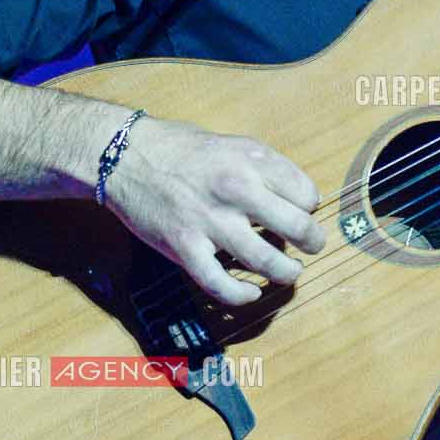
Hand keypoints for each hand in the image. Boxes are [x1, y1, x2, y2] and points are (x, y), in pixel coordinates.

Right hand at [101, 115, 324, 305]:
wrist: (126, 157)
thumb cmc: (182, 150)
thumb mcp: (233, 144)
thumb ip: (266, 168)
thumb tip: (300, 199)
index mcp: (252, 161)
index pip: (306, 194)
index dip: (310, 206)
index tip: (303, 211)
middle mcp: (236, 190)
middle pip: (299, 228)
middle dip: (313, 243)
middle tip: (312, 246)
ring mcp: (210, 222)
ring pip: (268, 262)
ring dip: (288, 272)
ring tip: (290, 271)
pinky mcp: (185, 248)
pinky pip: (222, 285)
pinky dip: (243, 295)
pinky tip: (252, 291)